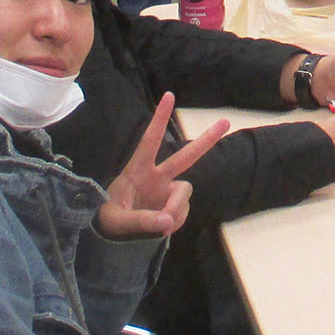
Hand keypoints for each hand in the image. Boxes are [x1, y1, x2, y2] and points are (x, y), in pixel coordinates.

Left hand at [96, 95, 226, 239]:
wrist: (112, 238)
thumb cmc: (109, 221)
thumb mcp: (117, 223)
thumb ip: (140, 222)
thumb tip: (167, 221)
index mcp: (137, 172)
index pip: (149, 141)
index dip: (159, 119)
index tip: (169, 95)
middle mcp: (156, 178)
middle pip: (185, 157)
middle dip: (205, 141)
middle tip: (225, 122)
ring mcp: (166, 192)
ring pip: (184, 193)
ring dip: (176, 209)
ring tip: (162, 225)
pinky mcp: (173, 206)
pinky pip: (182, 212)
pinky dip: (175, 221)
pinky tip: (163, 228)